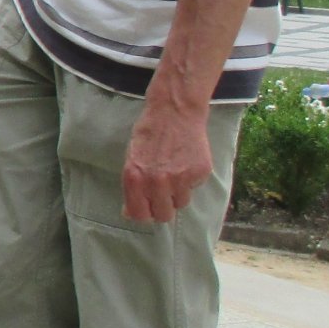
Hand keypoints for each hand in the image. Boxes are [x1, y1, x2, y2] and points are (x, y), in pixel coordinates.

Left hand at [122, 101, 215, 222]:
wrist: (174, 111)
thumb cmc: (149, 133)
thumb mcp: (131, 158)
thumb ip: (131, 187)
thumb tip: (129, 213)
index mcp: (135, 178)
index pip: (140, 215)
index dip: (144, 214)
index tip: (148, 207)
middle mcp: (156, 182)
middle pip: (163, 215)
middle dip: (163, 206)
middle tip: (163, 192)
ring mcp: (179, 179)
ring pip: (180, 203)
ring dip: (177, 193)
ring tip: (175, 171)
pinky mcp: (199, 173)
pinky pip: (194, 189)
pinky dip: (190, 180)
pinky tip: (185, 163)